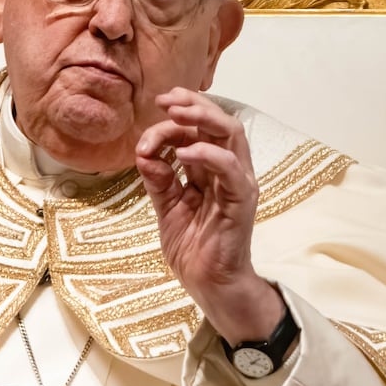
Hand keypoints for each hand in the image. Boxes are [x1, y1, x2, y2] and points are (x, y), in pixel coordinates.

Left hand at [135, 88, 283, 343]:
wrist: (208, 284)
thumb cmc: (193, 248)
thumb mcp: (166, 207)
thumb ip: (159, 179)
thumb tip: (144, 152)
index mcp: (211, 171)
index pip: (200, 129)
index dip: (177, 116)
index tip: (152, 113)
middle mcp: (229, 171)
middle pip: (220, 123)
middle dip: (193, 105)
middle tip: (165, 101)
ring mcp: (238, 184)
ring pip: (231, 135)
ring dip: (202, 118)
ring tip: (175, 114)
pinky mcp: (242, 201)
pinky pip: (231, 169)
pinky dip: (208, 154)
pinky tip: (183, 152)